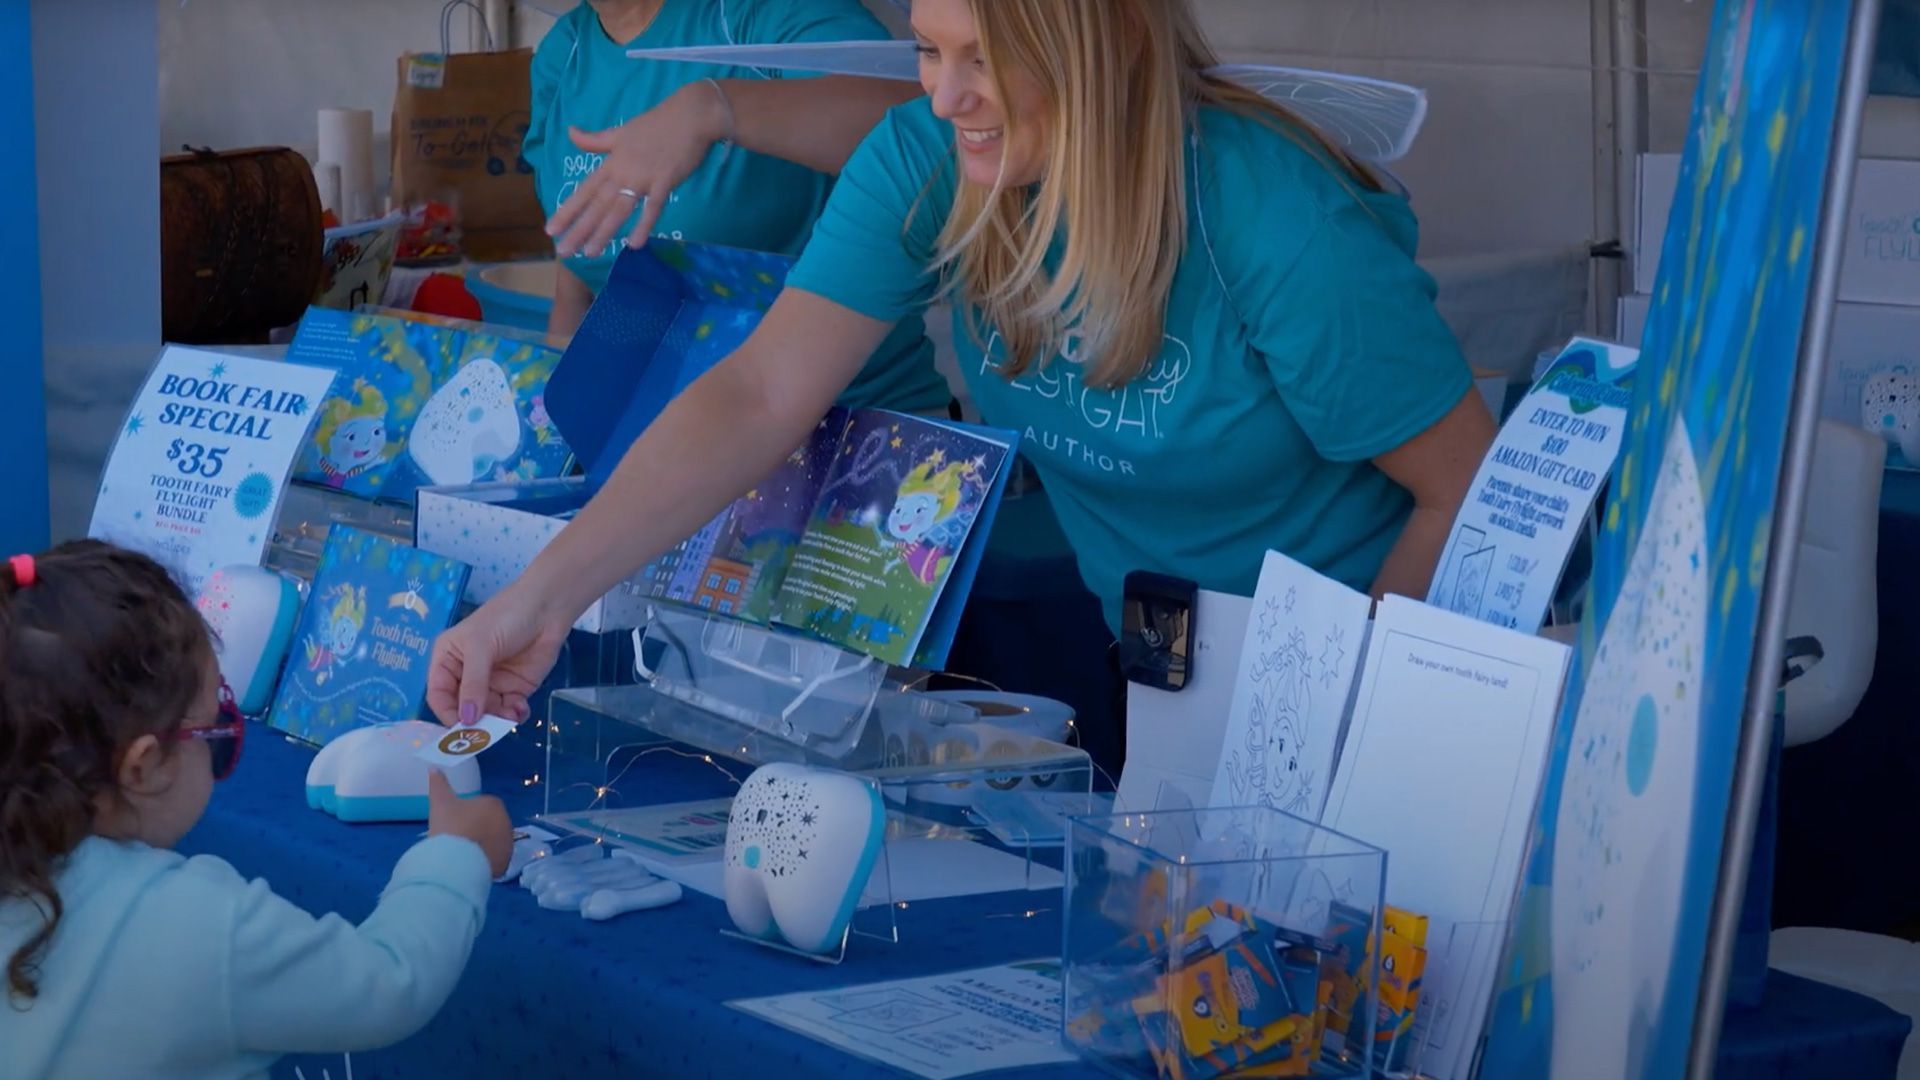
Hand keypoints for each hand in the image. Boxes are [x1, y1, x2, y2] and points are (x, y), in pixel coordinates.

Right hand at [426, 582, 569, 727]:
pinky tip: (520, 710)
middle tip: (487, 733)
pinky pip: (508, 711)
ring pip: (486, 714)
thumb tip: (466, 719)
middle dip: (473, 722)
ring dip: (497, 721)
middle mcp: (466, 675)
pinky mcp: (514, 689)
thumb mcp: (481, 646)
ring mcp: (491, 684)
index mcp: (448, 660)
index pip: (439, 694)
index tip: (459, 729)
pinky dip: (513, 715)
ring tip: (510, 716)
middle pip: (462, 709)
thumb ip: (473, 683)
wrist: (548, 608)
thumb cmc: (505, 617)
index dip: (446, 713)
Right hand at [426, 770, 513, 877]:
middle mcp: (507, 822)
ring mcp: (508, 844)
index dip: (467, 815)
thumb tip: (433, 768)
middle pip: (489, 825)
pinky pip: (495, 860)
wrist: (457, 860)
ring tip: (461, 854)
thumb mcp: (440, 802)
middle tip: (456, 839)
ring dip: (481, 846)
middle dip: (476, 830)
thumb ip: (438, 784)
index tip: (454, 823)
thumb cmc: (450, 826)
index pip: (482, 806)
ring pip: (493, 843)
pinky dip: (485, 861)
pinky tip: (469, 864)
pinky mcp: (505, 864)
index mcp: (494, 804)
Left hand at [546, 80, 728, 258]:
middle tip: (563, 251)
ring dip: (603, 232)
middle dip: (579, 229)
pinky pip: (652, 207)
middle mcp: (622, 172)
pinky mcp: (665, 182)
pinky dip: (643, 225)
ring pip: (619, 210)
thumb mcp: (621, 132)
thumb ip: (596, 139)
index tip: (551, 229)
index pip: (584, 190)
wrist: (690, 115)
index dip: (567, 210)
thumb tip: (569, 131)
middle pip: (597, 205)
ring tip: (590, 253)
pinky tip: (634, 244)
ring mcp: (644, 178)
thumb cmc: (657, 123)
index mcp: (611, 162)